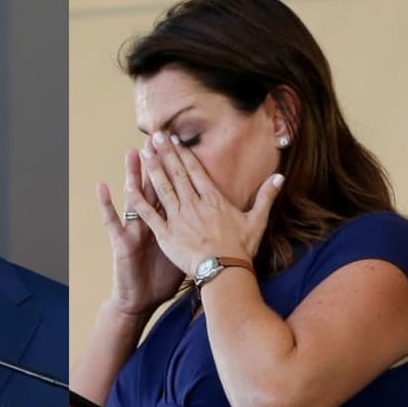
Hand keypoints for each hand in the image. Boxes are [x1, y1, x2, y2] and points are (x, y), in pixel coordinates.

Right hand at [96, 146, 183, 315]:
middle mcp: (150, 221)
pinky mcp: (121, 241)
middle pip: (154, 186)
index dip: (177, 167)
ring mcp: (134, 229)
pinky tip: (101, 187)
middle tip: (157, 137)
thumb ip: (199, 234)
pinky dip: (106, 204)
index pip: (174, 189)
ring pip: (133, 197)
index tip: (182, 145)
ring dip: (132, 175)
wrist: (141, 298)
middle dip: (156, 162)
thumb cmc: (162, 278)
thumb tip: (219, 222)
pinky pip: (112, 220)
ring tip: (132, 153)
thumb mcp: (184, 252)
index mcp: (168, 221)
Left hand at [135, 131, 281, 275]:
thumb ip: (266, 197)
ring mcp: (178, 218)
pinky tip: (128, 186)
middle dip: (165, 153)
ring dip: (152, 168)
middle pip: (177, 173)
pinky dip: (139, 200)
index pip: (195, 170)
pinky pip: (149, 214)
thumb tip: (279, 177)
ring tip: (143, 151)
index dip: (183, 153)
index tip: (174, 139)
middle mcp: (194, 204)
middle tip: (154, 135)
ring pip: (162, 188)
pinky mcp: (166, 233)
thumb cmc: (241, 248)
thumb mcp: (257, 220)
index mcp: (213, 199)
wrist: (225, 271)